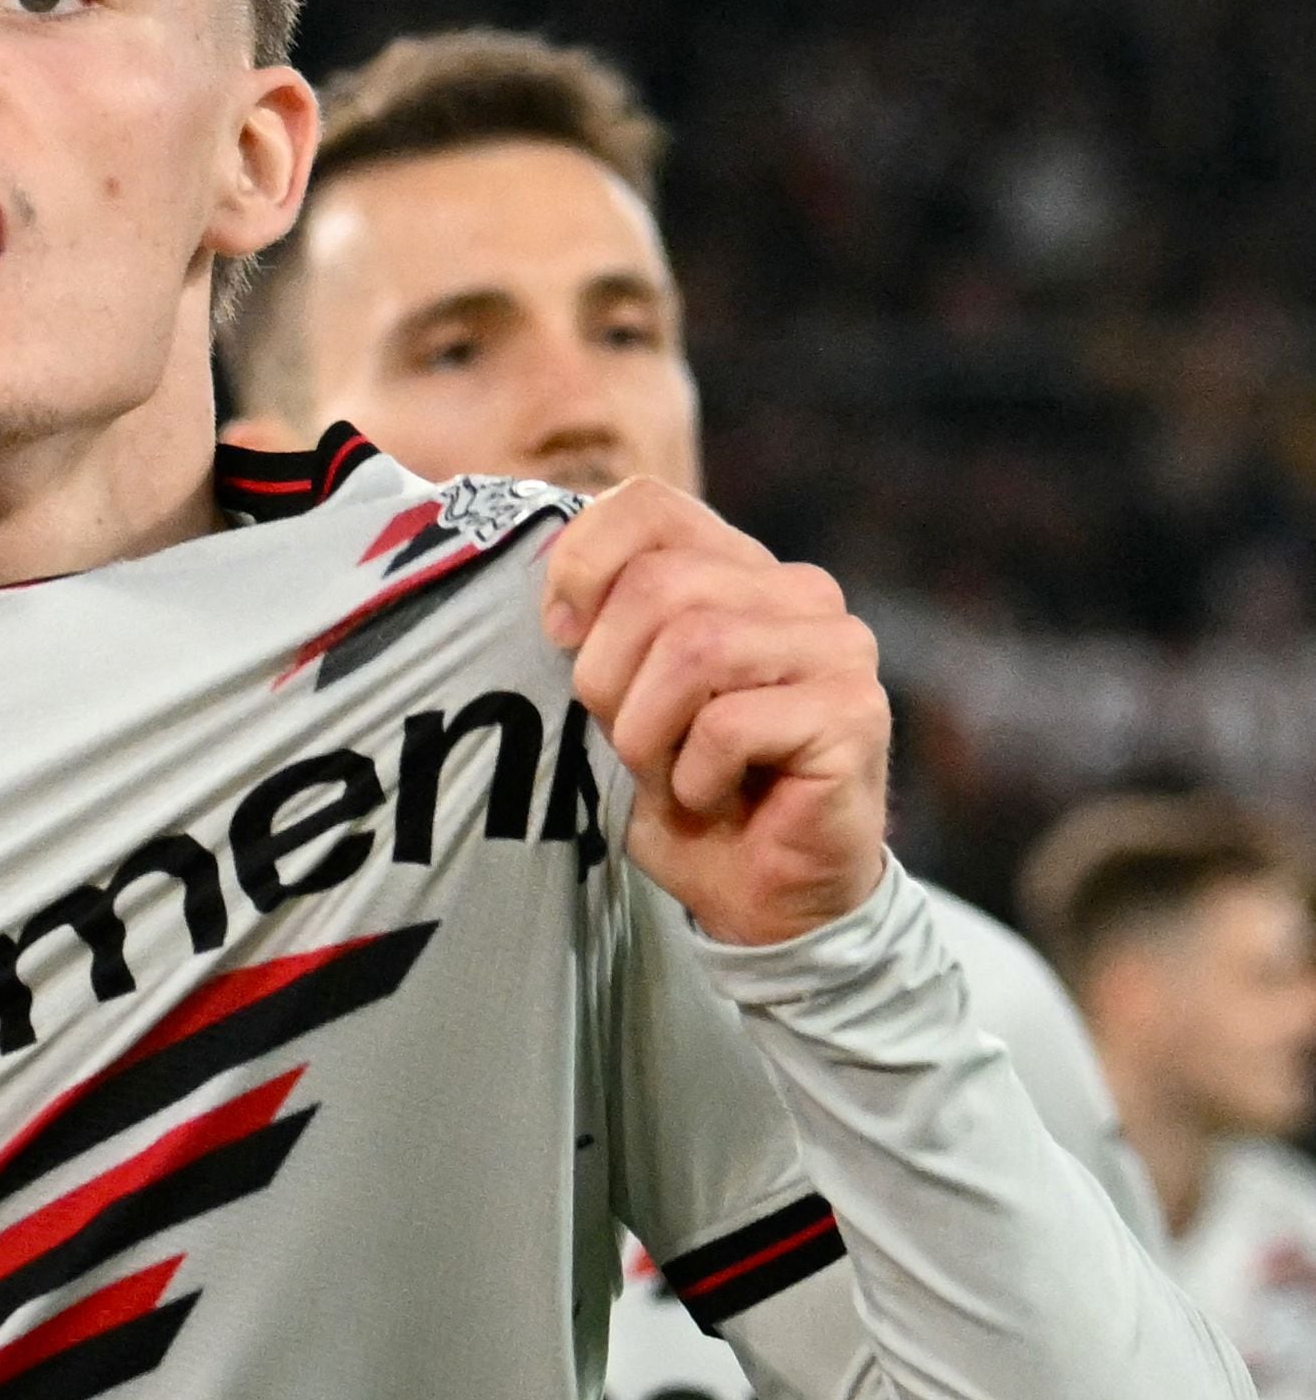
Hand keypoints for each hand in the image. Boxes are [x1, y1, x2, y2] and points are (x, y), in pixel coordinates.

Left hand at [541, 480, 889, 946]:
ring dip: (648, 733)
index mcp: (737, 568)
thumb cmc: (684, 787)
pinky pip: (730, 724)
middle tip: (628, 741)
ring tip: (668, 773)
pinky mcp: (856, 712)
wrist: (761, 895)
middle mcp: (799, 591)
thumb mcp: (620, 693)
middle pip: (658, 585)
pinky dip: (693, 778)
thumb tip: (544, 585)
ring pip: (695, 650)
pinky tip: (714, 799)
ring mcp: (839, 647)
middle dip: (608, 677)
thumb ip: (597, 623)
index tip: (559, 638)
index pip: (648, 504)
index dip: (581, 566)